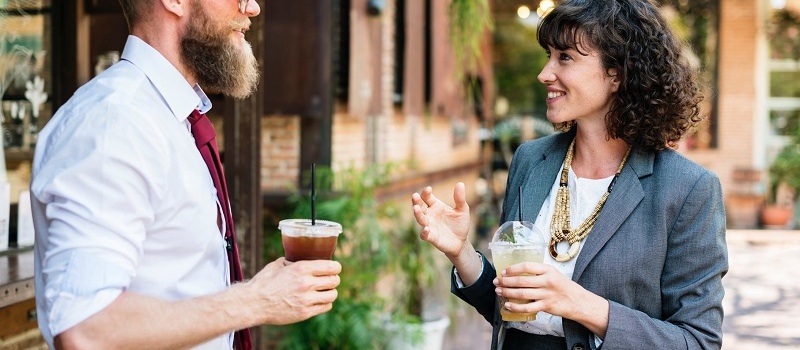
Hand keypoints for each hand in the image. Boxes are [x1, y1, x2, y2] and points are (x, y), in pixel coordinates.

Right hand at [247, 257, 341, 324]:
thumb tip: (298, 258)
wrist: (253, 303)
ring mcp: (306, 299)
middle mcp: (306, 283)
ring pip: (332, 295)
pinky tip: (319, 300)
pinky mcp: (305, 313)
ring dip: (330, 292)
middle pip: (334, 280)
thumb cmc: (263, 283)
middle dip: (334, 279)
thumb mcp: (277, 265)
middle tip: (330, 280)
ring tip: (325, 291)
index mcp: (302, 268)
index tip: (335, 268)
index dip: (336, 267)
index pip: (331, 267)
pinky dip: (325, 303)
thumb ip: (291, 261)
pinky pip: (325, 307)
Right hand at [411, 182, 470, 257]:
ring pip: (420, 219)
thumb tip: (460, 183)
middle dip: (416, 201)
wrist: (461, 242)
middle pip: (420, 206)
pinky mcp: (432, 237)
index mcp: (435, 206)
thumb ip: (460, 198)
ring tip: (416, 208)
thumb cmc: (460, 224)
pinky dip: (424, 232)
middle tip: (415, 196)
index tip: (428, 189)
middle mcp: (430, 215)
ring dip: (418, 214)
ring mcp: (429, 226)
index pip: (427, 197)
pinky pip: (425, 235)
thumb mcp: (462, 210)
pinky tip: (426, 229)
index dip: (426, 192)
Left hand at [493, 261, 608, 335]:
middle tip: (497, 282)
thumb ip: (538, 272)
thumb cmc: (563, 286)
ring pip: (522, 293)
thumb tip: (516, 272)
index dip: (512, 269)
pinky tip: (508, 305)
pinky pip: (527, 307)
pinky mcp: (546, 306)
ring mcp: (547, 294)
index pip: (526, 266)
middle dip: (506, 281)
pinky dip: (516, 307)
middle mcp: (547, 281)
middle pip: (521, 280)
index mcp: (548, 270)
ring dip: (507, 292)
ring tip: (499, 291)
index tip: (504, 271)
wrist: (578, 301)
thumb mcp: (553, 273)